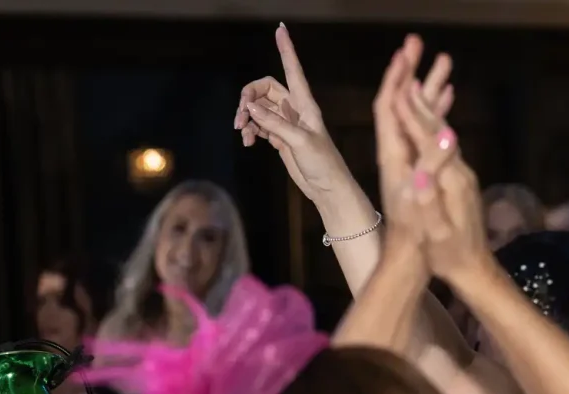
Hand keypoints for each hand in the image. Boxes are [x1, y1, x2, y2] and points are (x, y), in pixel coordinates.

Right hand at [235, 24, 348, 204]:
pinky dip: (251, 131)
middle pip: (265, 89)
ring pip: (258, 109)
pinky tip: (249, 142)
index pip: (293, 70)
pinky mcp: (280, 138)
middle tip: (240, 115)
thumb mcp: (300, 142)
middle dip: (248, 97)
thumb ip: (275, 124)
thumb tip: (250, 107)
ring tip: (242, 132)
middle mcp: (295, 110)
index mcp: (305, 105)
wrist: (328, 189)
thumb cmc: (323, 164)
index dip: (286, 50)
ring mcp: (286, 124)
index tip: (280, 29)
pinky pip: (259, 126)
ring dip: (246, 117)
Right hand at [384, 57, 493, 286]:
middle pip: (439, 129)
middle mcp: (461, 173)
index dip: (412, 115)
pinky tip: (432, 121)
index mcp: (451, 182)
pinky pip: (446, 146)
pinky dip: (434, 127)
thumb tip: (419, 174)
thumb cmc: (451, 257)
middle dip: (422, 101)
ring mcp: (463, 176)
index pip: (429, 140)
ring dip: (429, 109)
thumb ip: (429, 204)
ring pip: (443, 134)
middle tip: (406, 72)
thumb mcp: (437, 234)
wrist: (476, 270)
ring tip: (416, 85)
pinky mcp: (461, 182)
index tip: (397, 88)